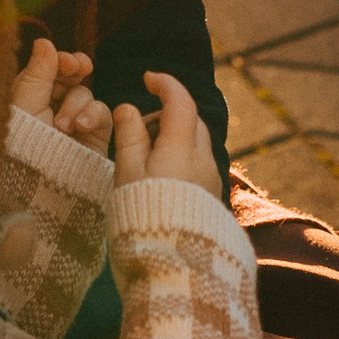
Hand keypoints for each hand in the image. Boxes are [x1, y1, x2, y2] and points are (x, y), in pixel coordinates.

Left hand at [12, 37, 112, 149]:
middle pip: (70, 76)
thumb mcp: (25, 107)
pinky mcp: (93, 136)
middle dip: (75, 70)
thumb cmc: (24, 149)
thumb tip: (44, 41)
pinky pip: (101, 113)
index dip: (60, 60)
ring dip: (76, 104)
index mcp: (28, 97)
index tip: (67, 61)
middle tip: (79, 67)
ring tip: (64, 126)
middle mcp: (50, 107)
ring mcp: (73, 122)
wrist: (42, 188)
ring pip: (85, 93)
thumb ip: (37, 73)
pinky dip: (92, 116)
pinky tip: (81, 128)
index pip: (48, 68)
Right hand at [112, 71, 222, 202]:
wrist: (174, 259)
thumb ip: (129, 135)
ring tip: (148, 157)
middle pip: (191, 120)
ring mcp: (211, 177)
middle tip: (140, 129)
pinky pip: (199, 163)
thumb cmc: (143, 212)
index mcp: (181, 146)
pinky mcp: (211, 194)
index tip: (148, 78)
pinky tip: (162, 177)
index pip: (180, 100)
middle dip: (168, 113)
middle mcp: (203, 157)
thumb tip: (128, 107)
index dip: (165, 83)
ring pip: (197, 142)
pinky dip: (182, 156)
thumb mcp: (128, 171)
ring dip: (176, 136)